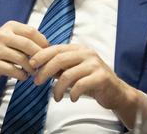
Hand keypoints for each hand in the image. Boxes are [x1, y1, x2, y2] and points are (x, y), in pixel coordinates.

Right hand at [0, 21, 48, 88]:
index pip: (31, 31)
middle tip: (43, 64)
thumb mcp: (10, 38)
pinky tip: (23, 76)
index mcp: (9, 27)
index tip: (47, 51)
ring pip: (21, 59)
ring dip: (31, 68)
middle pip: (27, 44)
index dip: (42, 42)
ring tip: (33, 72)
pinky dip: (22, 75)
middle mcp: (2, 36)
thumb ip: (26, 39)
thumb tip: (48, 47)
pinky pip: (13, 70)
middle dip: (39, 56)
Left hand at [30, 44, 146, 128]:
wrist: (116, 92)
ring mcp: (95, 64)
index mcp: (78, 49)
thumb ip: (58, 67)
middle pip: (59, 59)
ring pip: (68, 74)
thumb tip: (36, 65)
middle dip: (45, 71)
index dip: (41, 56)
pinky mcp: (102, 77)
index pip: (55, 49)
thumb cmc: (91, 81)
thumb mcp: (73, 70)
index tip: (30, 64)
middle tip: (36, 82)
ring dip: (58, 88)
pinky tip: (72, 99)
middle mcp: (87, 53)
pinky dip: (73, 93)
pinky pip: (80, 85)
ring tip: (56, 97)